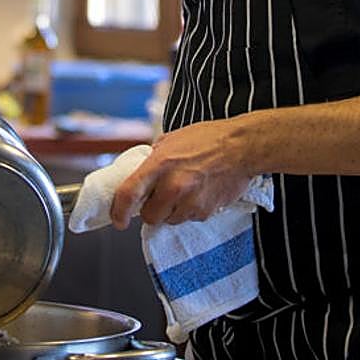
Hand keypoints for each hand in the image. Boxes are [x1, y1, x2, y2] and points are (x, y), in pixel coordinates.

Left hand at [109, 118, 252, 228]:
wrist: (241, 147)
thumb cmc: (208, 139)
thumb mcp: (171, 140)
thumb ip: (154, 159)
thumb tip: (140, 173)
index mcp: (160, 164)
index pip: (129, 194)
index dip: (118, 211)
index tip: (118, 219)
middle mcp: (173, 186)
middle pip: (149, 216)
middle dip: (151, 210)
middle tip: (158, 197)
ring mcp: (190, 201)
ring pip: (169, 220)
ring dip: (171, 211)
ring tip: (184, 190)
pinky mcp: (205, 211)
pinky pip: (188, 218)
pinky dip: (189, 210)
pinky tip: (198, 193)